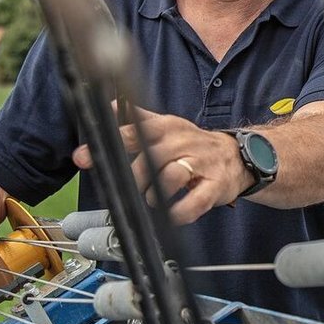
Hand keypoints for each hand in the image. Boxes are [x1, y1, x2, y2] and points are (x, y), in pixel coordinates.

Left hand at [72, 106, 251, 224]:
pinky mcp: (215, 186)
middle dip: (132, 177)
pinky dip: (178, 213)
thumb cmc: (195, 144)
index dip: (109, 142)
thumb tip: (107, 108)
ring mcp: (202, 164)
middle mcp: (184, 142)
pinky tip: (171, 215)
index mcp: (169, 127)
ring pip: (171, 178)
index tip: (84, 156)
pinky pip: (193, 203)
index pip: (135, 130)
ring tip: (153, 199)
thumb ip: (136, 119)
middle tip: (128, 188)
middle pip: (149, 157)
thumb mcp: (168, 126)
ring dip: (154, 194)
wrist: (239, 157)